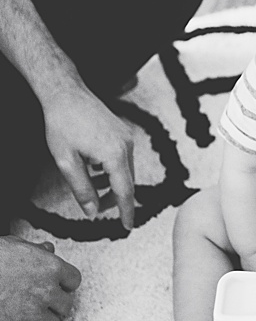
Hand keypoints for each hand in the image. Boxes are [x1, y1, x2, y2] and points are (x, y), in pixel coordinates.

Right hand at [0, 236, 81, 320]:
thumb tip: (48, 248)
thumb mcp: (15, 244)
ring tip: (32, 318)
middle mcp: (46, 290)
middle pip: (66, 306)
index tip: (57, 286)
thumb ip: (35, 249)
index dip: (65, 283)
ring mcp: (31, 310)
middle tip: (45, 304)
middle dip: (56, 305)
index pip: (74, 280)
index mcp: (51, 267)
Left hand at [42, 83, 136, 228]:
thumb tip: (91, 211)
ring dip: (111, 183)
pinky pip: (122, 158)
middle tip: (97, 209)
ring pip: (125, 170)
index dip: (126, 211)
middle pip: (126, 182)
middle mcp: (127, 146)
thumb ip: (81, 189)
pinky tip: (94, 168)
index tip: (127, 227)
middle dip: (114, 198)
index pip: (124, 191)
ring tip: (93, 188)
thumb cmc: (63, 124)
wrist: (66, 93)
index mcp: (114, 155)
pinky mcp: (123, 132)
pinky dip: (112, 169)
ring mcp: (127, 138)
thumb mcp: (66, 162)